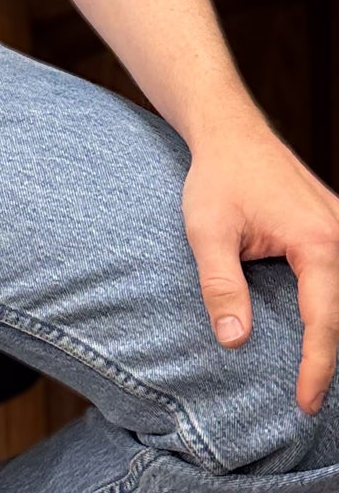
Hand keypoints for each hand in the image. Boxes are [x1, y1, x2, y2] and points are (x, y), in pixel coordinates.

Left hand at [183, 118, 338, 413]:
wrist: (229, 131)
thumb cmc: (217, 178)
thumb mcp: (207, 231)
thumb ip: (220, 285)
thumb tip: (234, 341)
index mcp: (317, 243)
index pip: (325, 322)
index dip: (316, 368)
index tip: (305, 403)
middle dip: (331, 356)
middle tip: (311, 398)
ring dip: (333, 328)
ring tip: (315, 369)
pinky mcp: (336, 225)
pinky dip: (332, 302)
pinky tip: (319, 324)